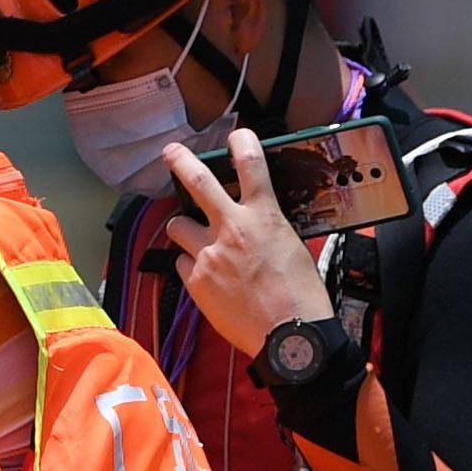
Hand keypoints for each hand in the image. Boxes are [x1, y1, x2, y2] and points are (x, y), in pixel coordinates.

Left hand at [152, 130, 334, 354]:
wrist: (290, 335)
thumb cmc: (300, 294)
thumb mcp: (291, 247)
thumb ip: (267, 228)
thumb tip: (253, 223)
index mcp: (263, 216)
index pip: (251, 164)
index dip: (242, 142)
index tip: (236, 135)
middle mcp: (232, 228)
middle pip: (197, 182)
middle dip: (180, 161)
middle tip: (170, 152)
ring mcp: (210, 254)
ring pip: (177, 226)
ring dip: (183, 228)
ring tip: (193, 237)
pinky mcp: (196, 281)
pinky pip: (182, 263)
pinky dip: (191, 265)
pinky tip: (207, 277)